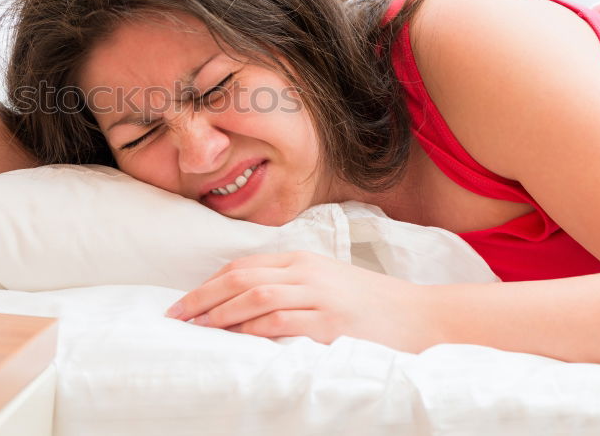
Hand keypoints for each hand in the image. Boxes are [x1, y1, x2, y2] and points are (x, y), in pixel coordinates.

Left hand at [166, 251, 442, 352]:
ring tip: (197, 328)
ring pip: (255, 296)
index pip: (242, 266)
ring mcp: (319, 296)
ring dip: (220, 313)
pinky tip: (235, 339)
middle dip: (202, 297)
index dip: (208, 284)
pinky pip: (281, 322)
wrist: (423, 316)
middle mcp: (306, 273)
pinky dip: (252, 329)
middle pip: (240, 278)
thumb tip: (244, 300)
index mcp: (302, 260)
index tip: (184, 303)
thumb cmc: (372, 304)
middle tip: (176, 316)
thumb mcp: (328, 282)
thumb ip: (291, 284)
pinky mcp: (331, 322)